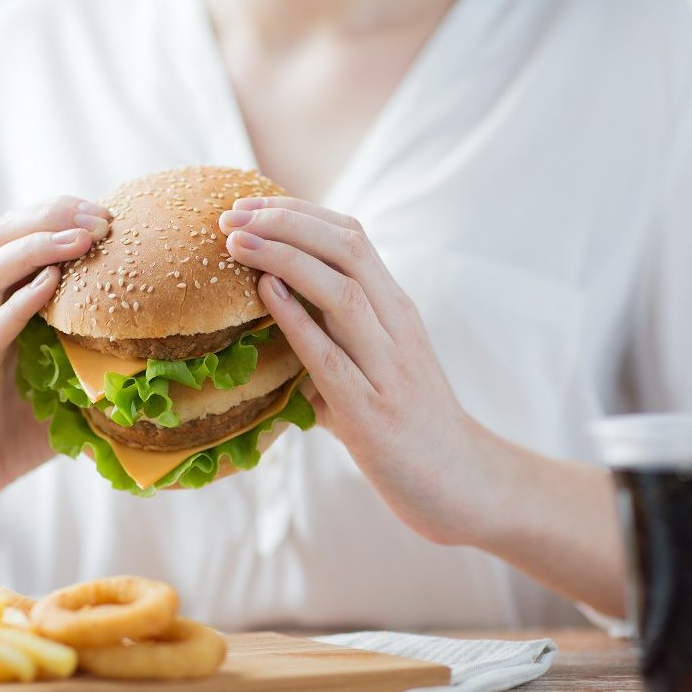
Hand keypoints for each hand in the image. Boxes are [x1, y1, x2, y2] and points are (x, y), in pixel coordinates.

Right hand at [0, 196, 110, 522]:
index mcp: (6, 311)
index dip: (60, 217)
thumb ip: (108, 368)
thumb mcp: (75, 394)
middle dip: (47, 216)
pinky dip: (15, 307)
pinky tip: (46, 288)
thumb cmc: (17, 437)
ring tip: (79, 238)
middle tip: (99, 215)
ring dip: (33, 247)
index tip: (109, 212)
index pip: (23, 241)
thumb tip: (176, 361)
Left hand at [218, 197, 480, 544]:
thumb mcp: (375, 367)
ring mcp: (390, 369)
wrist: (460, 485)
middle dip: (284, 222)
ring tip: (237, 244)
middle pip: (347, 248)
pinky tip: (266, 294)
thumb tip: (273, 317)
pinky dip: (297, 320)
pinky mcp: (374, 414)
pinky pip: (332, 357)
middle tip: (231, 217)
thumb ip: (333, 338)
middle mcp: (399, 327)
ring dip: (285, 259)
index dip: (296, 213)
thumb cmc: (408, 426)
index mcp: (398, 310)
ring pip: (343, 292)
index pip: (350, 237)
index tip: (246, 206)